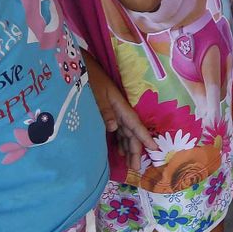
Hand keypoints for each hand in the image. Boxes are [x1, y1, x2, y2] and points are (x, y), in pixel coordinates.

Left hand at [83, 53, 152, 171]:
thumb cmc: (87, 76)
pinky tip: (119, 149)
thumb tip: (115, 128)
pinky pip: (117, 129)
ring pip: (125, 131)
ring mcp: (112, 110)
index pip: (134, 123)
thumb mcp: (94, 93)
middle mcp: (118, 108)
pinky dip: (120, 140)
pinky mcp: (105, 111)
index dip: (144, 137)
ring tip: (131, 162)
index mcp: (118, 104)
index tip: (154, 149)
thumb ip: (104, 110)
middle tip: (137, 167)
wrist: (77, 64)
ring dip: (129, 146)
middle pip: (131, 131)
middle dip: (136, 149)